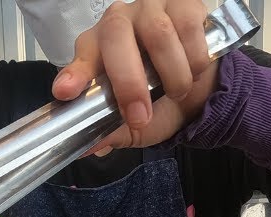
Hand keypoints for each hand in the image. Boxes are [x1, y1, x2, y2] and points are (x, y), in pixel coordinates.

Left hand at [52, 0, 217, 151]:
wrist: (204, 92)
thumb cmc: (161, 103)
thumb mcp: (135, 126)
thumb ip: (112, 132)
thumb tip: (89, 148)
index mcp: (98, 48)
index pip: (82, 55)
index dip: (75, 72)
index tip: (66, 92)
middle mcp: (119, 21)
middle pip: (116, 35)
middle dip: (128, 81)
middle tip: (140, 117)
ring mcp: (151, 8)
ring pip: (158, 33)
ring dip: (173, 74)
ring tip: (178, 92)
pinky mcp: (184, 4)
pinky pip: (189, 28)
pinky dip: (195, 59)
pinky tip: (196, 69)